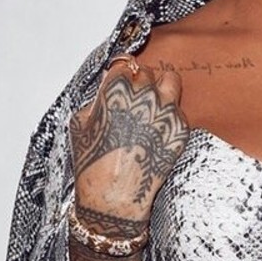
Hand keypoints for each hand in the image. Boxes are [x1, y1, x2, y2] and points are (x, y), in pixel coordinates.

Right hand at [70, 57, 186, 228]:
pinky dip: (170, 116)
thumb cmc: (93, 160)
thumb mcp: (80, 122)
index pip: (124, 64)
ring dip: (163, 88)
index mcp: (116, 90)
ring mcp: (166, 112)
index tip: (123, 79)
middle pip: (148, 72)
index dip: (122, 74)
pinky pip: (179, 111)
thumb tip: (110, 83)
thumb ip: (97, 96)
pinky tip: (157, 131)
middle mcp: (145, 97)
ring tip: (154, 102)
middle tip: (135, 98)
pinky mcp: (181, 130)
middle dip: (141, 82)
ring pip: (172, 82)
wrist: (114, 196)